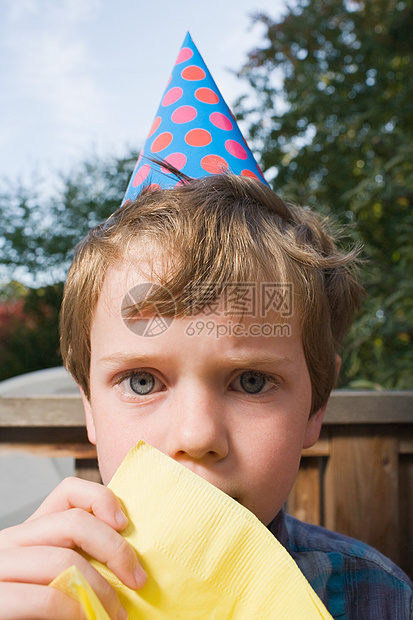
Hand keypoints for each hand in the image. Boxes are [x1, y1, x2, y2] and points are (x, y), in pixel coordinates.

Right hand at [0, 477, 146, 618]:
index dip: (101, 498)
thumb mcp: (62, 575)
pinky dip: (76, 609)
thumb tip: (130, 555)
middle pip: (74, 522)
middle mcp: (11, 541)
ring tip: (117, 612)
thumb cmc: (41, 610)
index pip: (68, 491)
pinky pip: (47, 598)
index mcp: (31, 531)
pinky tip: (89, 618)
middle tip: (137, 579)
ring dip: (101, 589)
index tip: (125, 525)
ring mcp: (0, 568)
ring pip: (63, 561)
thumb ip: (82, 557)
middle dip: (114, 549)